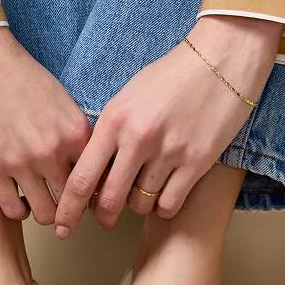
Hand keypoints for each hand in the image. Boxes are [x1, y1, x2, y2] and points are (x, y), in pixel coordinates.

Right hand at [0, 29, 90, 223]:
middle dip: (68, 206)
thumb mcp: (60, 99)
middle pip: (72, 202)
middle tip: (60, 202)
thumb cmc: (16, 72)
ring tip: (38, 200)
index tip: (83, 193)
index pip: (95, 180)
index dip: (90, 190)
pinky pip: (14, 211)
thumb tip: (86, 166)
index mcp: (75, 133)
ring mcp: (21, 163)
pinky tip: (16, 198)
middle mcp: (52, 152)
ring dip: (43, 210)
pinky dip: (18, 210)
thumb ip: (74, 134)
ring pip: (45, 214)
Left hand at [54, 16, 282, 236]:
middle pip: (108, 199)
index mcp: (114, 120)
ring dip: (138, 206)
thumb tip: (93, 174)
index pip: (81, 178)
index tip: (62, 226)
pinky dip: (163, 207)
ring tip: (142, 193)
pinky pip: (169, 204)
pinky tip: (164, 196)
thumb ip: (109, 134)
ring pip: (140, 204)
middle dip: (103, 217)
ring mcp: (169, 151)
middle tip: (104, 222)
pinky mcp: (197, 162)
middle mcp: (138, 138)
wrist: (222, 58)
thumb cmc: (171, 77)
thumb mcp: (128, 97)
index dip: (68, 209)